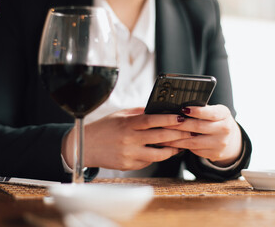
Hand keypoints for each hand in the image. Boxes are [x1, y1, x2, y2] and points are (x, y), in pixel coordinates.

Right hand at [62, 108, 191, 170]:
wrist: (85, 146)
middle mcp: (130, 139)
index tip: (181, 118)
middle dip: (178, 134)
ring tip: (180, 145)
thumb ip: (138, 113)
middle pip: (160, 137)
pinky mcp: (128, 165)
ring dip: (172, 149)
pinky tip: (163, 152)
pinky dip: (157, 156)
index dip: (169, 119)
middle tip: (189, 132)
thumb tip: (156, 110)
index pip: (153, 120)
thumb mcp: (119, 115)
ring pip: (158, 154)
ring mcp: (130, 154)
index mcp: (128, 124)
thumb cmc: (103, 128)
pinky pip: (148, 161)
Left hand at [162, 105, 242, 166]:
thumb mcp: (214, 112)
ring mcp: (219, 143)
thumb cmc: (216, 121)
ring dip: (176, 138)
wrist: (230, 139)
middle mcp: (224, 129)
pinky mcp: (213, 154)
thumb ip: (201, 109)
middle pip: (198, 127)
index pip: (210, 113)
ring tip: (163, 134)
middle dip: (179, 124)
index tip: (183, 109)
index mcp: (224, 115)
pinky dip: (180, 146)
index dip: (196, 111)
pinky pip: (193, 150)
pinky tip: (170, 142)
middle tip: (164, 122)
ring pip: (193, 141)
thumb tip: (179, 107)